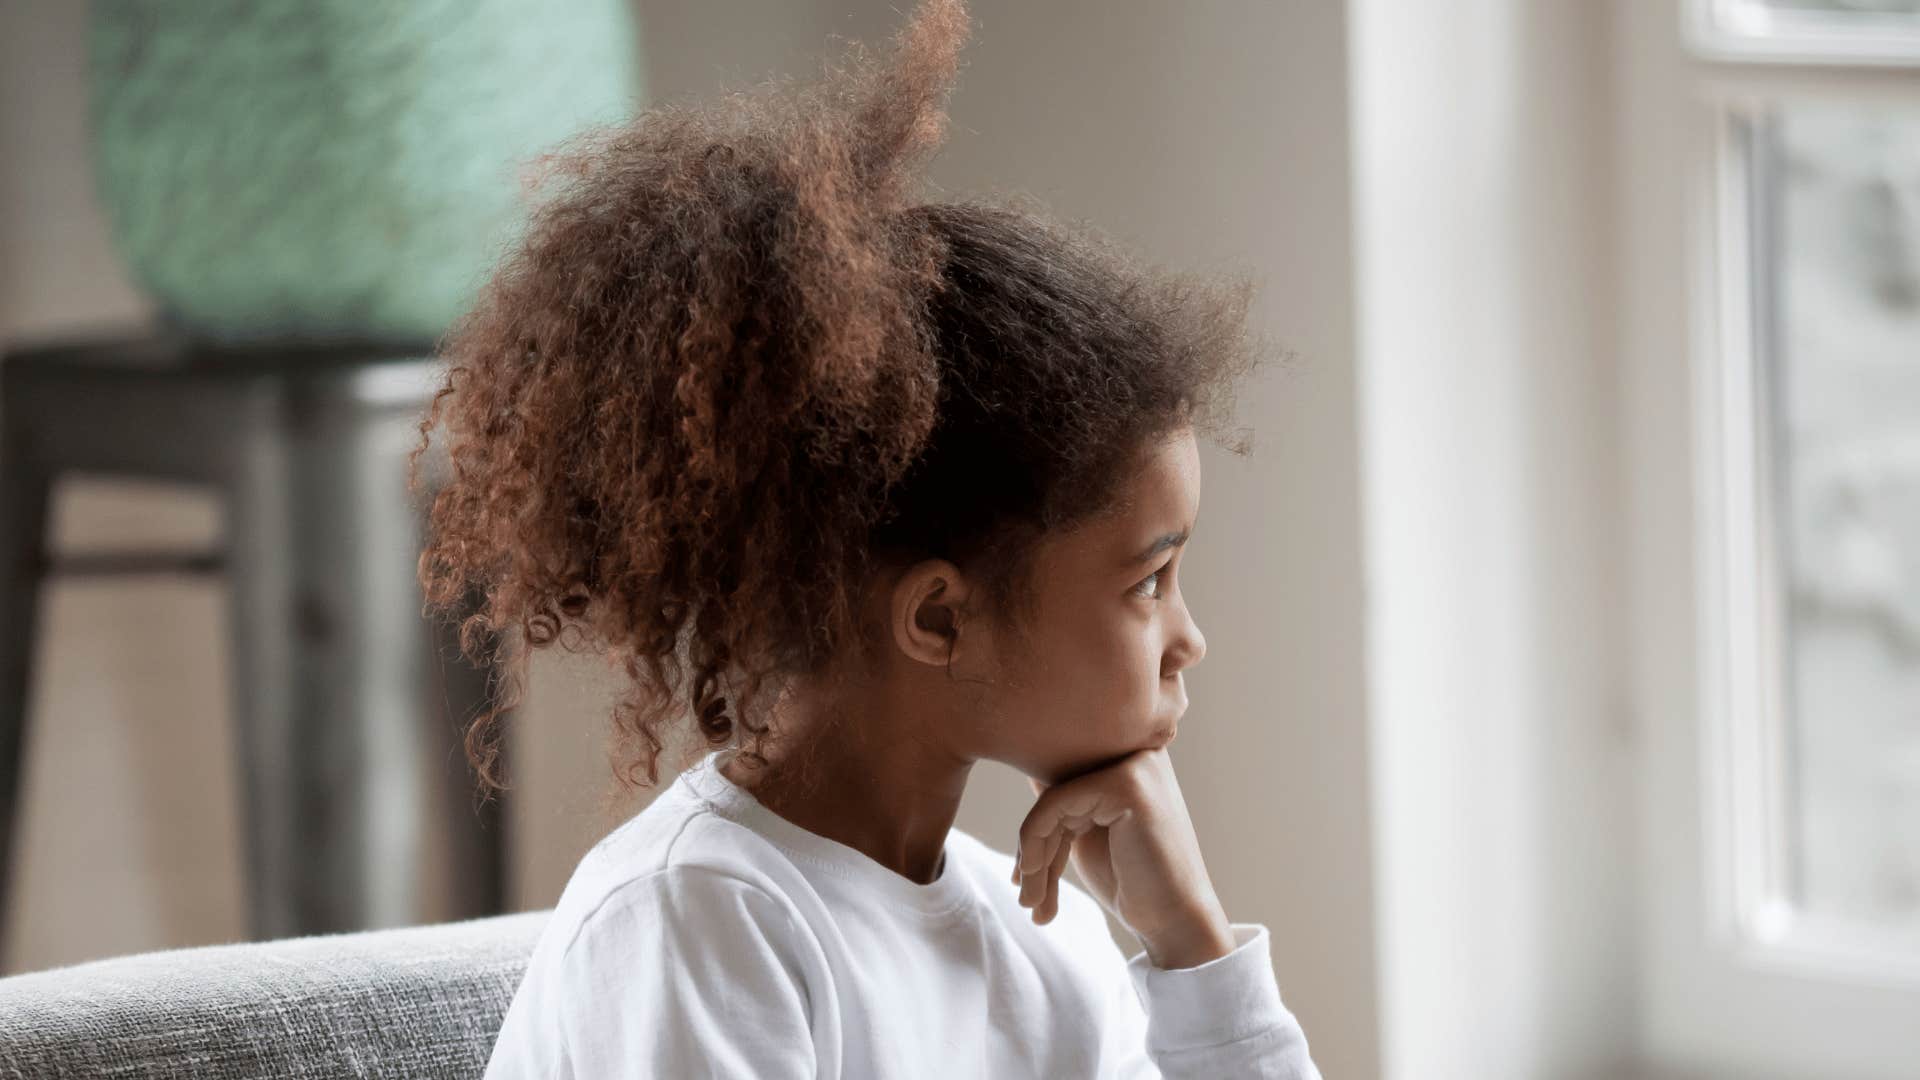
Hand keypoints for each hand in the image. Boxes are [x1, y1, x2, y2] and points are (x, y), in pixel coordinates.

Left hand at [1011, 746, 1234, 968]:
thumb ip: (1063, 796)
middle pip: (1054, 785)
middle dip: (1032, 844)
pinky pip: (1056, 804)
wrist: (1174, 922)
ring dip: (1031, 855)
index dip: (1036, 828)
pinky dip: (1034, 844)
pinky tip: (1033, 882)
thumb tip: (1027, 765)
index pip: (1059, 775)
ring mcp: (1136, 763)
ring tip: (1030, 902)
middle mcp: (1137, 748)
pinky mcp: (1127, 785)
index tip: (1022, 877)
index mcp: (1131, 754)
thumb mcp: (1086, 829)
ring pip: (1051, 797)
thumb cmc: (1131, 881)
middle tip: (1026, 897)